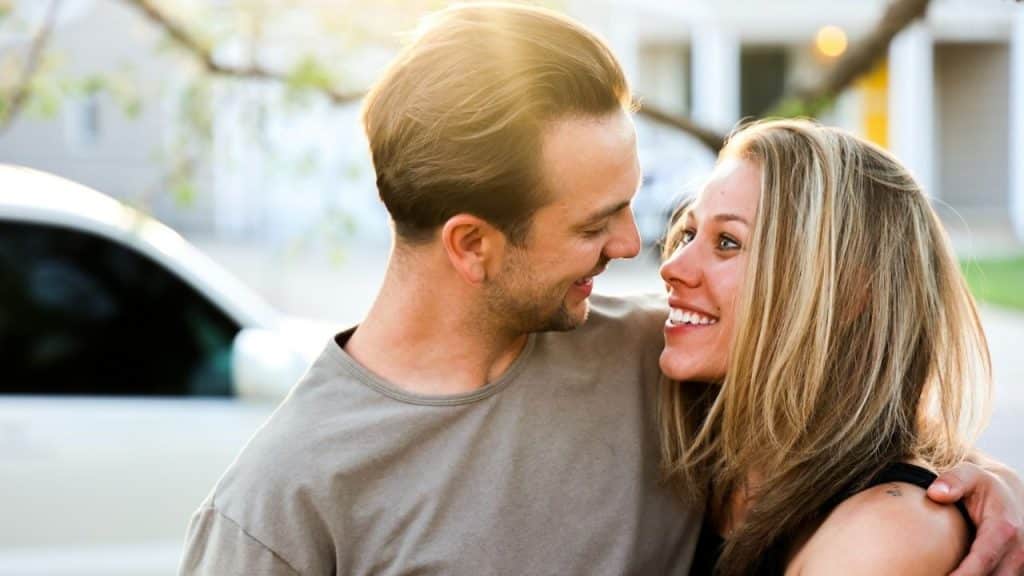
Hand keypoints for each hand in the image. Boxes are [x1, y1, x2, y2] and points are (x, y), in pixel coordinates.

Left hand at [927, 457, 1023, 574]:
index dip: (962, 575)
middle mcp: (1018, 551)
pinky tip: (954, 575)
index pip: (983, 560)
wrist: (1011, 494)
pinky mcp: (1016, 570)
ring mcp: (1020, 564)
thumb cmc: (984, 487)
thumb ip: (953, 481)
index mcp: (1004, 529)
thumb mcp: (970, 475)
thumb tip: (935, 493)